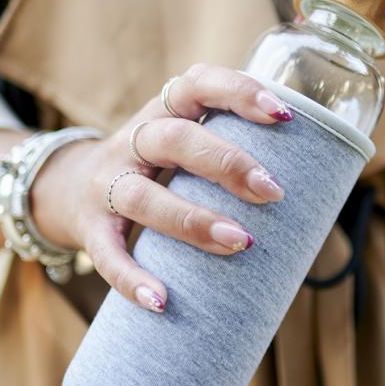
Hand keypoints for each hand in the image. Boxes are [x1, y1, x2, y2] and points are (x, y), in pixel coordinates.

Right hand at [29, 64, 292, 312]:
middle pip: (174, 140)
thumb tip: (317, 188)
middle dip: (227, 164)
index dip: (238, 92)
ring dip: (192, 220)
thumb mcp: (184, 144)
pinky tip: (162, 301)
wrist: (67, 189)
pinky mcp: (90, 228)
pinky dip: (132, 277)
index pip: (197, 84)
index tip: (283, 115)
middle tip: (273, 193)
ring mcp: (106, 184)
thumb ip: (232, 151)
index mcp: (164, 111)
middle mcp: (132, 141)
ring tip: (240, 242)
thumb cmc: (156, 169)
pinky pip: (107, 253)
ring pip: (141, 197)